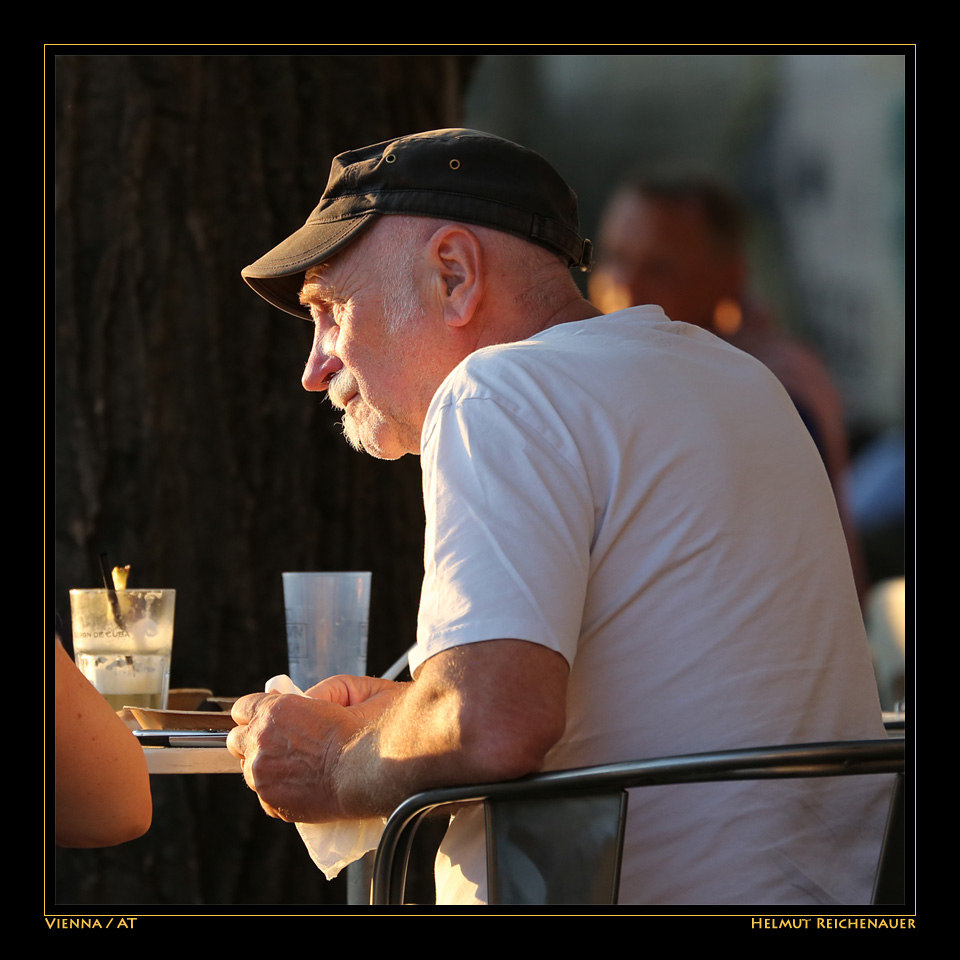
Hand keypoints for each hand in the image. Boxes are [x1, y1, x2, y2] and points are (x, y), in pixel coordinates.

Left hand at [227, 677, 404, 822]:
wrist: (368, 772)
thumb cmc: (363, 732)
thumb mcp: (348, 690)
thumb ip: (316, 691)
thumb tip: (302, 699)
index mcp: (274, 710)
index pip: (243, 707)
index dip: (257, 712)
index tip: (268, 718)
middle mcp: (260, 741)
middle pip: (236, 738)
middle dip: (254, 738)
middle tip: (280, 741)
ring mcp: (262, 773)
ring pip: (249, 768)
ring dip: (266, 764)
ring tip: (296, 765)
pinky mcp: (270, 800)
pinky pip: (263, 792)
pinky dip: (277, 788)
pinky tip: (300, 782)